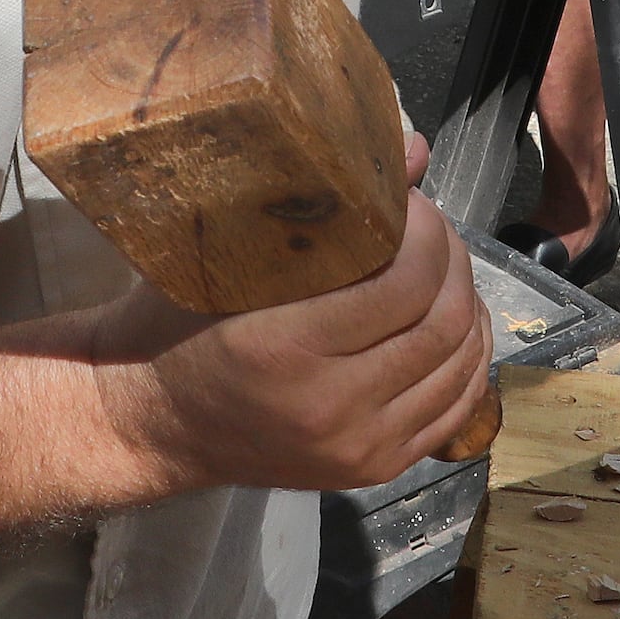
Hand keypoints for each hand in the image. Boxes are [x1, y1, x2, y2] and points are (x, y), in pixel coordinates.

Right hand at [96, 187, 489, 496]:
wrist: (151, 426)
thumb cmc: (174, 327)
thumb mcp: (221, 257)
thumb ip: (316, 205)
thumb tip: (414, 148)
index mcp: (286, 348)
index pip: (405, 284)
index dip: (428, 232)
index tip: (411, 203)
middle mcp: (330, 406)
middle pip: (442, 325)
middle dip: (453, 262)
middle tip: (432, 230)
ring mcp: (357, 448)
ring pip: (459, 368)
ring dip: (468, 306)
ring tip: (443, 270)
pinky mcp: (373, 470)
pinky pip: (454, 412)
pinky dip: (468, 360)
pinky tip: (454, 324)